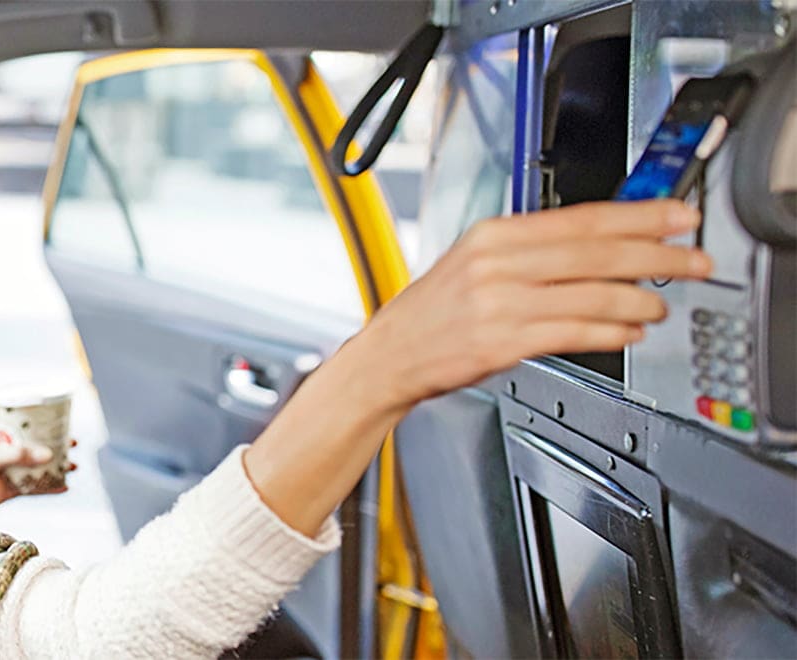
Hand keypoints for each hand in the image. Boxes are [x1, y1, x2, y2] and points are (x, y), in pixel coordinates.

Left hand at [0, 428, 78, 528]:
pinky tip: (64, 487)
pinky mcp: (9, 489)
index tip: (63, 422)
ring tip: (74, 466)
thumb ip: (18, 455)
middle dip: (55, 444)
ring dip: (55, 466)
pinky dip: (49, 487)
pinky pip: (33, 486)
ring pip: (37, 465)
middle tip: (73, 444)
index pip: (24, 424)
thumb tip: (48, 454)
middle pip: (35, 444)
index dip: (44, 422)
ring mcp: (8, 470)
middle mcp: (4, 450)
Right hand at [355, 199, 710, 414]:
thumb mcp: (476, 262)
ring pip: (590, 294)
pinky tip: (628, 331)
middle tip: (693, 260)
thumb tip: (602, 243)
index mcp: (494, 235)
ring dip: (639, 300)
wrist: (389, 355)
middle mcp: (497, 265)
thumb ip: (533, 250)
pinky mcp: (501, 342)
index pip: (580, 218)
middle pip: (595, 252)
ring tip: (661, 305)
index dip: (639, 216)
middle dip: (656, 256)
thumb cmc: (436, 311)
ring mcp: (498, 304)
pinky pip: (572, 333)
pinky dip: (610, 332)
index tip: (679, 215)